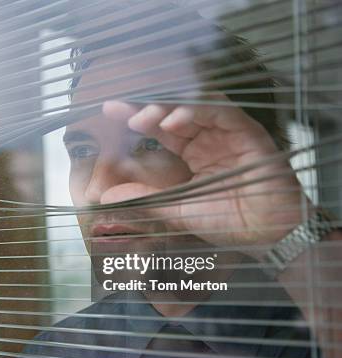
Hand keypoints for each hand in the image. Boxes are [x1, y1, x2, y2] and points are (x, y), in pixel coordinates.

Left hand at [101, 95, 307, 252]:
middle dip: (148, 108)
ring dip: (168, 107)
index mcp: (193, 152)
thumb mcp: (177, 210)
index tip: (109, 109)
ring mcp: (228, 133)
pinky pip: (222, 112)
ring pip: (196, 105)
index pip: (160, 127)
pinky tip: (174, 121)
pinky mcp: (247, 133)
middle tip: (124, 112)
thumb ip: (146, 199)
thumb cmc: (227, 222)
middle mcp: (209, 138)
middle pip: (175, 110)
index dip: (136, 116)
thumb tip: (107, 196)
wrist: (266, 236)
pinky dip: (197, 111)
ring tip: (145, 118)